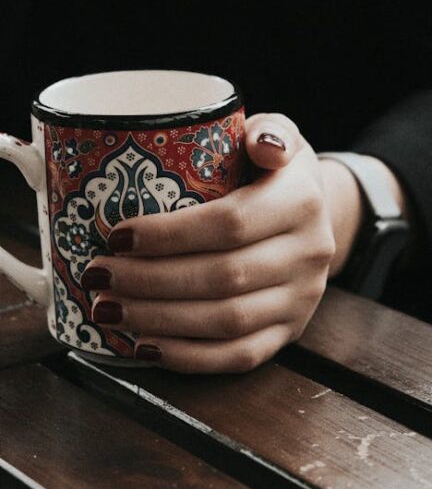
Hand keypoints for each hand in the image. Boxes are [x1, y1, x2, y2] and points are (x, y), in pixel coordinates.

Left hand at [82, 113, 335, 372]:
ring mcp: (302, 299)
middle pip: (223, 277)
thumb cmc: (276, 172)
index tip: (117, 236)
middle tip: (99, 275)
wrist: (315, 216)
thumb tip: (262, 145)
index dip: (169, 235)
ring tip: (109, 309)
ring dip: (160, 320)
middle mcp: (309, 253)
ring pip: (227, 322)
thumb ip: (269, 132)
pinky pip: (241, 355)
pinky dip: (189, 357)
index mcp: (301, 201)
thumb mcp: (278, 136)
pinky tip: (146, 345)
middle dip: (151, 281)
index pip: (230, 223)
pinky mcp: (290, 330)